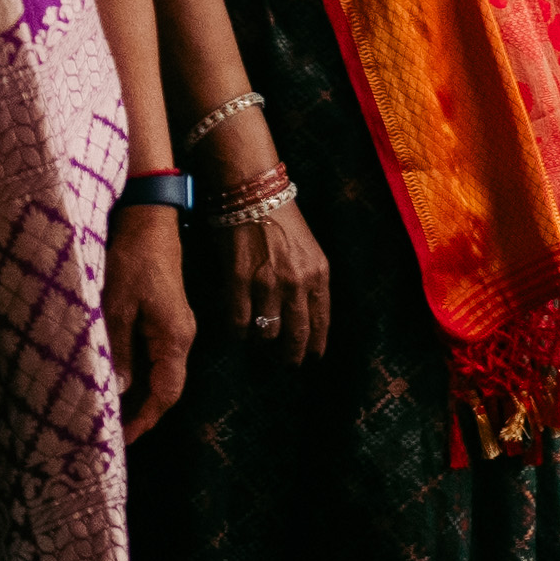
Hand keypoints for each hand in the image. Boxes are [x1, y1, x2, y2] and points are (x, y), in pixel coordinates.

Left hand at [105, 204, 192, 439]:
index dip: (145, 419)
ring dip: (136, 395)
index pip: (166, 392)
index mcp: (174, 337)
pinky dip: (136, 375)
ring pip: (158, 373)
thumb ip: (119, 350)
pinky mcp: (164, 318)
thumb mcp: (118, 305)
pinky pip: (153, 357)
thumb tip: (118, 391)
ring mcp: (173, 327)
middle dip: (139, 413)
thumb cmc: (132, 259)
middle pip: (165, 387)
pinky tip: (115, 380)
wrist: (150, 221)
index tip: (121, 439)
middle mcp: (180, 337)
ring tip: (108, 413)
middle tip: (108, 433)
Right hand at [217, 182, 333, 367]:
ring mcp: (267, 283)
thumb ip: (310, 282)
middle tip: (288, 364)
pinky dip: (238, 332)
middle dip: (292, 355)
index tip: (313, 359)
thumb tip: (305, 314)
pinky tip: (238, 333)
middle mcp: (297, 282)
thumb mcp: (310, 251)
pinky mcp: (239, 281)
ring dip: (262, 340)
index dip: (316, 345)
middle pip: (296, 334)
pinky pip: (239, 321)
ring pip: (266, 332)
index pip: (321, 321)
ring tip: (259, 341)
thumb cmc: (282, 221)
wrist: (254, 195)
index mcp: (319, 274)